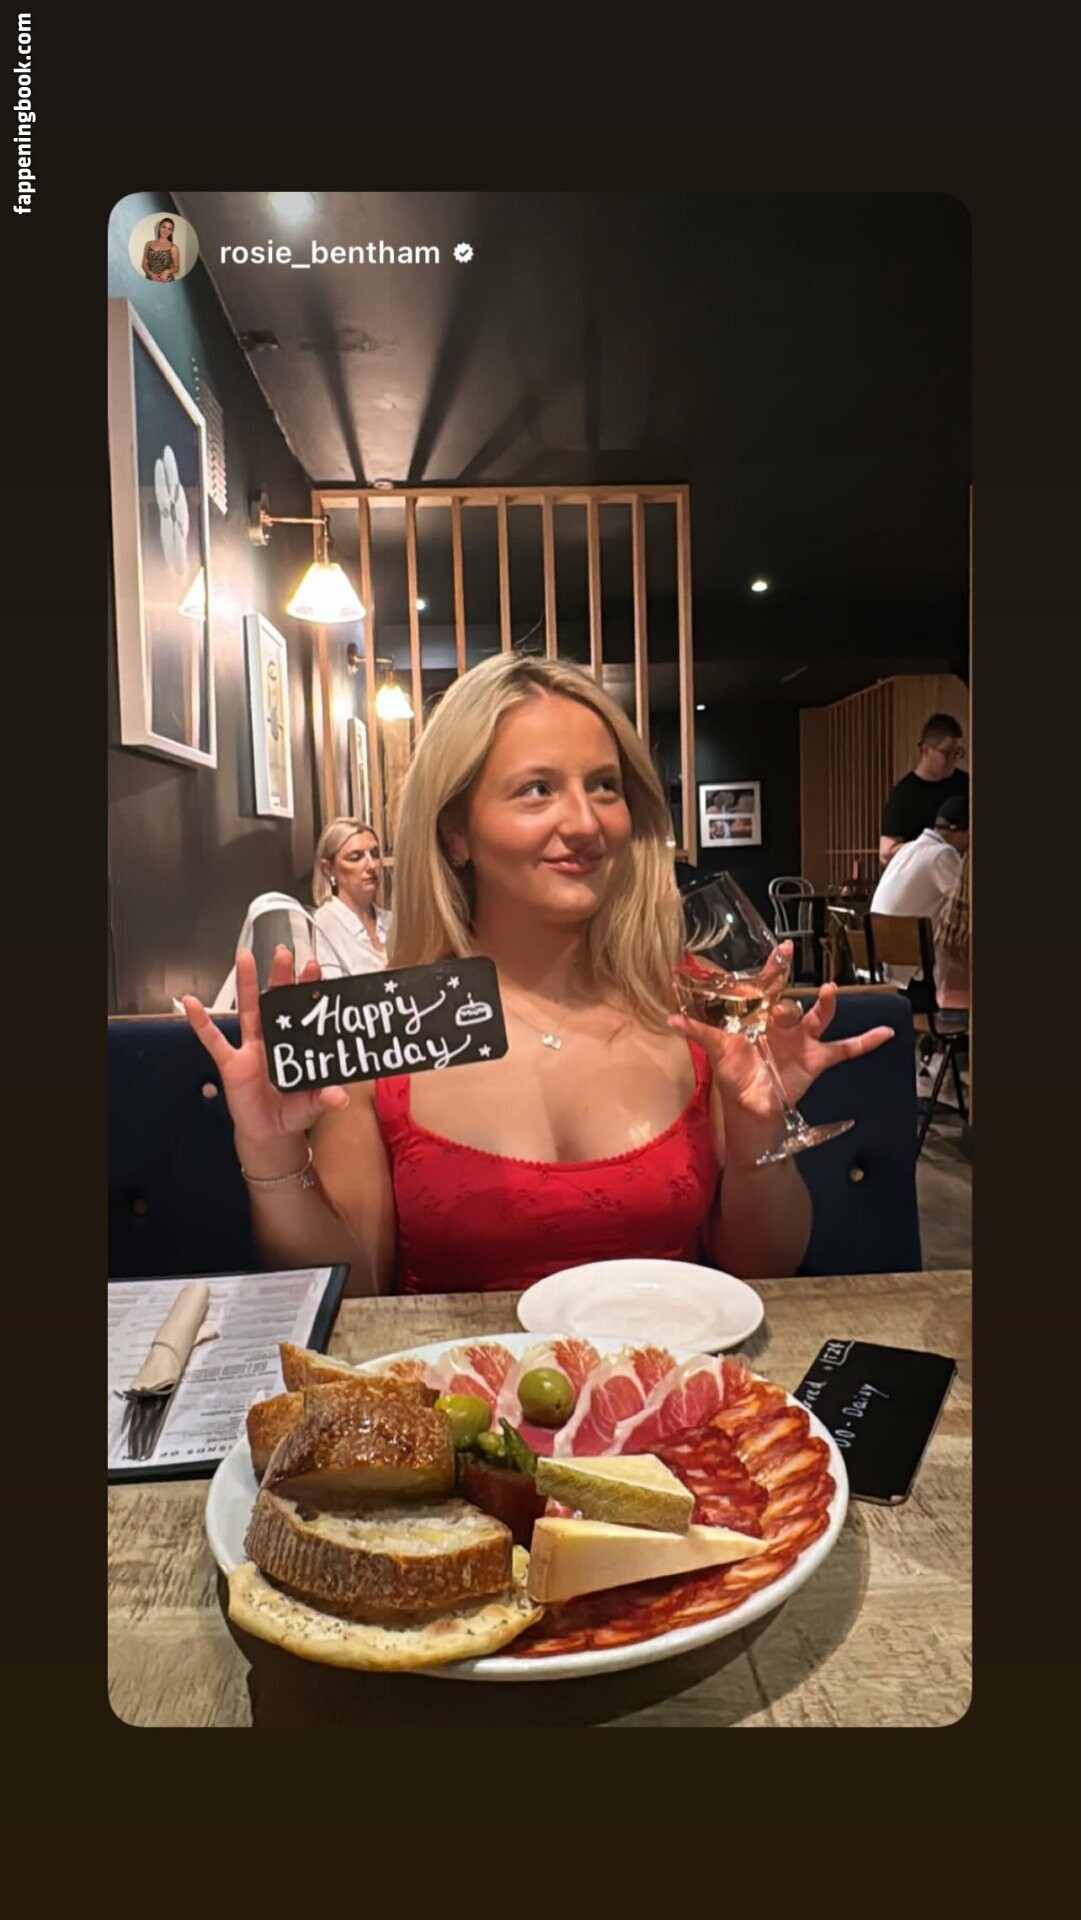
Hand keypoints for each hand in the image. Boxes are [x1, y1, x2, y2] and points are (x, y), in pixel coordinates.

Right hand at [181, 946, 349, 1149]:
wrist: (269, 1134)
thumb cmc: (292, 1113)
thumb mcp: (313, 1105)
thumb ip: (324, 1098)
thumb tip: (340, 1097)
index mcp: (296, 1045)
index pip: (303, 1012)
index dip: (307, 990)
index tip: (314, 968)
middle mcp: (273, 1040)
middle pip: (276, 1002)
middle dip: (280, 976)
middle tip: (284, 952)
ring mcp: (250, 1048)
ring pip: (247, 1010)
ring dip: (245, 983)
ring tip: (244, 956)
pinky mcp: (231, 1063)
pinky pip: (214, 1040)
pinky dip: (201, 1022)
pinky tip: (192, 1004)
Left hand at [670, 946, 893, 1158]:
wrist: (751, 1110)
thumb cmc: (735, 1075)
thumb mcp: (717, 1050)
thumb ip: (698, 1032)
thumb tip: (669, 1018)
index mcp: (760, 1017)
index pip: (768, 985)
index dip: (774, 967)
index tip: (782, 948)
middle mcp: (782, 1023)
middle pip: (791, 999)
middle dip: (789, 987)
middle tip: (787, 967)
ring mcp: (801, 1040)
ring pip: (817, 1017)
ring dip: (824, 1005)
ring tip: (828, 993)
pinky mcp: (815, 1060)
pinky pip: (844, 1049)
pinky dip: (865, 1042)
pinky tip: (885, 1033)